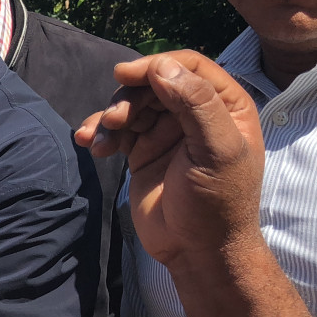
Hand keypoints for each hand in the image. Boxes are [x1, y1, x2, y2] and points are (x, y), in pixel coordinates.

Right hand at [75, 51, 264, 268]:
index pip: (189, 67)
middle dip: (129, 96)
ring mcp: (167, 132)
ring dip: (110, 116)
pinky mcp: (142, 151)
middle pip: (154, 83)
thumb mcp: (216, 151)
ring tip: (101, 139)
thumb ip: (196, 105)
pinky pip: (117, 130)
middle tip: (115, 119)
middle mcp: (196, 114)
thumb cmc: (217, 203)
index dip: (156, 66)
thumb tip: (162, 67)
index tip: (124, 75)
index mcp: (226, 106)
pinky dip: (100, 133)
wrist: (196, 250)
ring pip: (132, 105)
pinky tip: (90, 144)